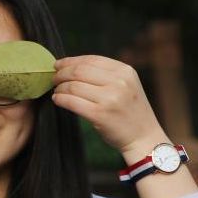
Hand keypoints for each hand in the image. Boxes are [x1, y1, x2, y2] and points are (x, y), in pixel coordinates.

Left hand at [51, 55, 166, 155]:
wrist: (144, 137)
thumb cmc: (130, 111)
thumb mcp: (126, 85)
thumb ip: (105, 74)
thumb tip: (71, 66)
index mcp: (125, 71)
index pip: (91, 59)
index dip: (70, 61)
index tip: (58, 65)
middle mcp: (119, 82)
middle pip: (79, 71)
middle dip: (61, 73)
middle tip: (53, 78)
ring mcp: (110, 98)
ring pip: (73, 86)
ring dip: (59, 88)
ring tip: (56, 91)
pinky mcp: (99, 114)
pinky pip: (71, 102)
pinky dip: (60, 99)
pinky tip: (57, 100)